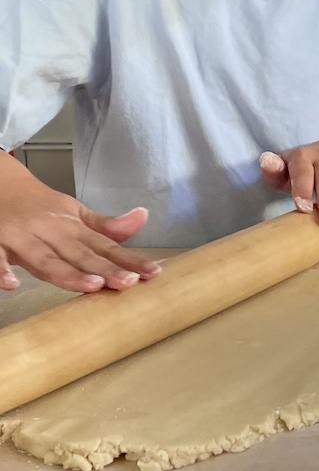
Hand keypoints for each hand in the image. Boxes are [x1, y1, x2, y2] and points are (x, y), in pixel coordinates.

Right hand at [0, 182, 160, 292]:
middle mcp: (50, 231)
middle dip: (104, 269)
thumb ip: (105, 226)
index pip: (105, 246)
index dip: (129, 260)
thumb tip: (143, 217)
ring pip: (45, 260)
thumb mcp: (75, 213)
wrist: (0, 185)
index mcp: (72, 227)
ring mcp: (22, 238)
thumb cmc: (41, 207)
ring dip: (67, 273)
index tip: (152, 272)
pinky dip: (1, 270)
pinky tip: (12, 284)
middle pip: (80, 254)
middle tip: (127, 282)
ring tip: (91, 285)